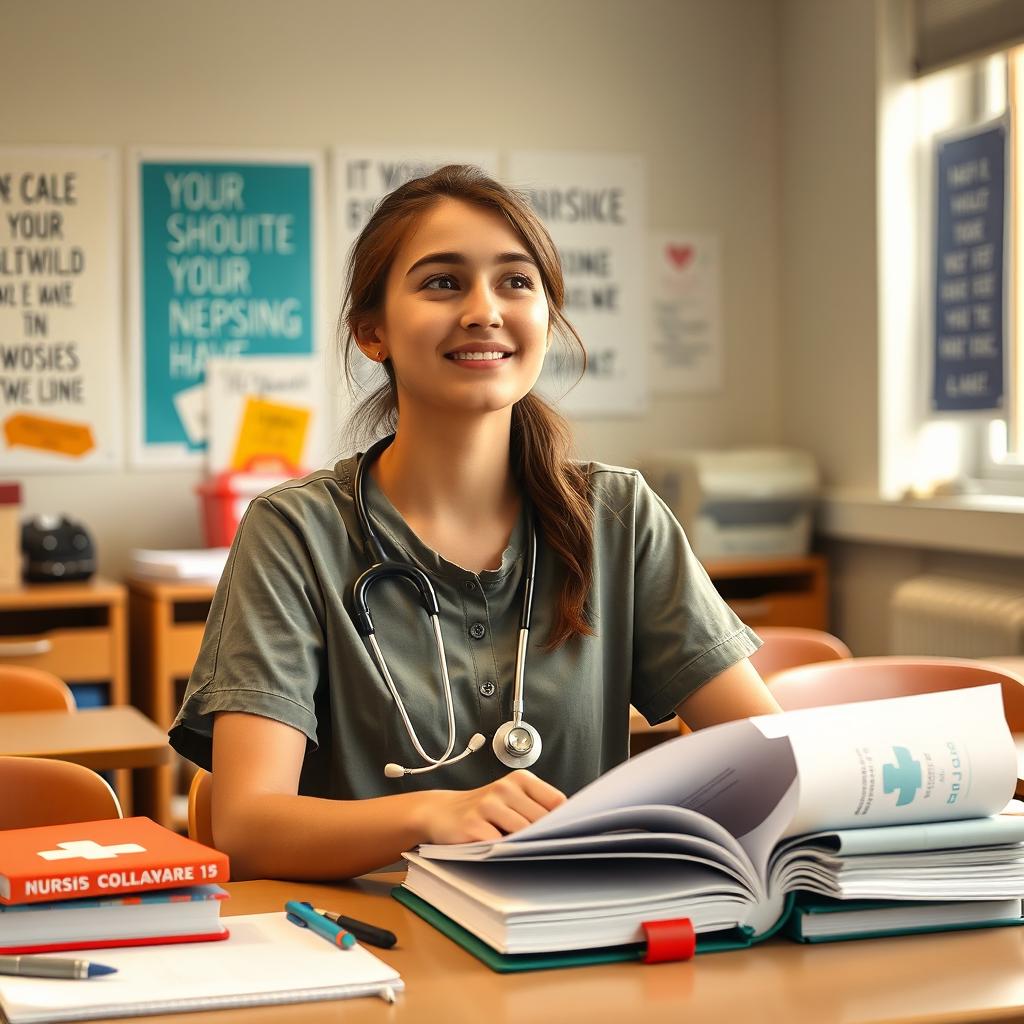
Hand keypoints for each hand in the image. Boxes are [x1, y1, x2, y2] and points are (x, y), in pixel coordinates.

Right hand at [420, 770, 565, 843]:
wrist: (440, 812)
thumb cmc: (483, 809)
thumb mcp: (511, 799)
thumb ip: (535, 808)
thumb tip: (568, 829)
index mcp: (520, 779)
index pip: (556, 801)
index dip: (564, 820)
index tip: (569, 835)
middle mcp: (505, 788)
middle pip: (541, 820)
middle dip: (545, 837)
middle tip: (547, 851)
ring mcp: (487, 805)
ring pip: (523, 832)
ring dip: (525, 846)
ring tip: (523, 853)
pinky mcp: (472, 824)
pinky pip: (498, 844)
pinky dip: (503, 853)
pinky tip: (501, 854)